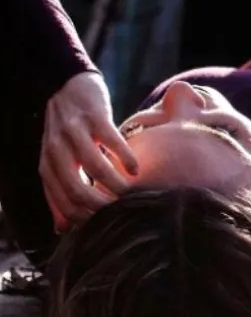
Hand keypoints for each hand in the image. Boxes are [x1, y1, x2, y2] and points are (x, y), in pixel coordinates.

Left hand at [39, 72, 137, 230]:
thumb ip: (58, 194)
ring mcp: (75, 132)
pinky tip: (135, 169)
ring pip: (96, 167)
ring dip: (116, 184)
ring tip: (130, 192)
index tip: (105, 223)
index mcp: (47, 166)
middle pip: (77, 189)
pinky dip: (126, 159)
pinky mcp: (95, 117)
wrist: (67, 87)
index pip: (64, 203)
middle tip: (120, 211)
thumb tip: (61, 230)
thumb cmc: (66, 133)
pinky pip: (112, 142)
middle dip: (102, 206)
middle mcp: (57, 150)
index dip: (86, 218)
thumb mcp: (56, 164)